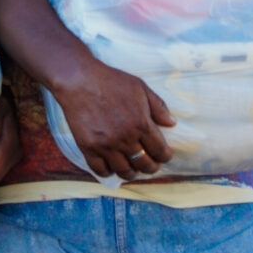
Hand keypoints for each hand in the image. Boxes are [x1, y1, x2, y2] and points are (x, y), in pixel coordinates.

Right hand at [56, 61, 174, 180]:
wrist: (80, 80)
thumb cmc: (111, 81)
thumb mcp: (139, 87)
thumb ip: (158, 106)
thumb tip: (172, 123)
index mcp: (141, 124)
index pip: (160, 151)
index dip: (165, 156)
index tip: (164, 155)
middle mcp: (126, 139)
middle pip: (145, 165)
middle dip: (151, 167)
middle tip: (150, 164)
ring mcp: (107, 146)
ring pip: (125, 171)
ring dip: (132, 172)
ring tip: (132, 167)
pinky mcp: (89, 148)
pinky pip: (102, 171)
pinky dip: (109, 172)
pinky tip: (111, 166)